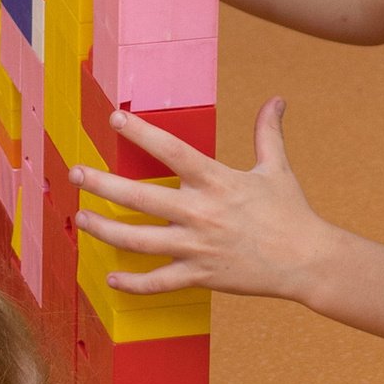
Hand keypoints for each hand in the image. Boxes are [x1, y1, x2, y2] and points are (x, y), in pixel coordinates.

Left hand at [74, 95, 329, 297]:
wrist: (308, 261)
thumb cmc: (291, 213)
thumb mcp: (277, 169)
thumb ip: (268, 133)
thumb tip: (277, 100)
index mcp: (217, 182)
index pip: (172, 151)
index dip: (141, 133)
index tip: (115, 118)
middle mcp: (202, 213)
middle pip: (140, 198)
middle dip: (102, 185)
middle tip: (75, 174)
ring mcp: (198, 247)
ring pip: (139, 241)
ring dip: (106, 230)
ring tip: (82, 219)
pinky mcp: (201, 276)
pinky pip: (159, 282)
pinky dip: (132, 283)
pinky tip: (111, 276)